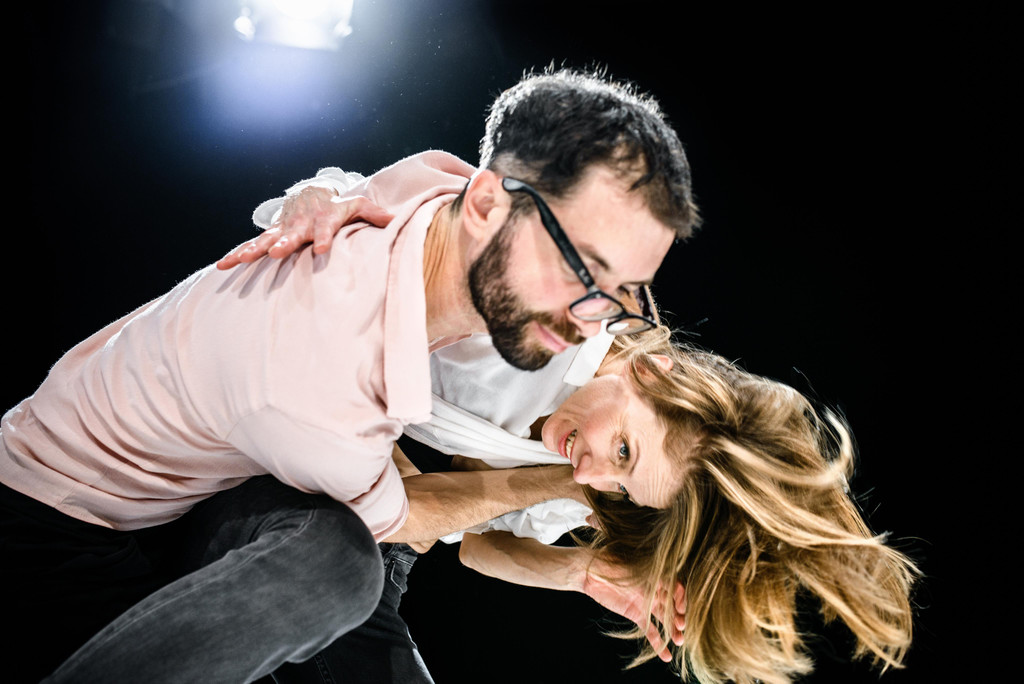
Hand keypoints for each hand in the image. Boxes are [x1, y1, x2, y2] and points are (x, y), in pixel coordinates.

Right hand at [216, 188, 394, 268]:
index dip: (325, 238)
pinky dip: (236, 254)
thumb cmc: (336, 206)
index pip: (326, 229)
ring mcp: (282, 230)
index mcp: (323, 219)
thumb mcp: (356, 206)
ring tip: (237, 262)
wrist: (310, 194)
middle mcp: (300, 225)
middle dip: (283, 244)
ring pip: (265, 240)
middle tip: (274, 254)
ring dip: (251, 250)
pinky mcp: (270, 236)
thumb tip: (394, 220)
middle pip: (291, 235)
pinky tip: (223, 265)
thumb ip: (374, 214)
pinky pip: (251, 246)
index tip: (322, 249)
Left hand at [582, 557, 685, 661]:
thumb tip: (659, 582)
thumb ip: (645, 578)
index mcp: (655, 575)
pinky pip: (650, 630)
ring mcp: (646, 603)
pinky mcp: (637, 615)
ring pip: (664, 618)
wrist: (590, 573)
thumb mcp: (629, 569)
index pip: (675, 587)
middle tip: (681, 626)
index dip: (681, 597)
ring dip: (673, 630)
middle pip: (672, 604)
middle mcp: (654, 590)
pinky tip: (666, 655)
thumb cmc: (610, 563)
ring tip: (680, 641)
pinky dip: (658, 642)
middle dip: (679, 615)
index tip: (681, 607)